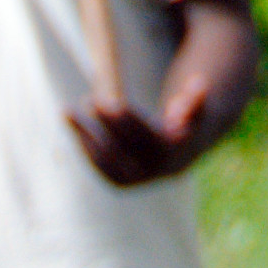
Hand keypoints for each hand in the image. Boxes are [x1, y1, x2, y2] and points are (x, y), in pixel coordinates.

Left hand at [64, 93, 210, 186]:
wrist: (182, 154)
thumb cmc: (187, 122)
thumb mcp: (197, 110)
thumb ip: (196, 99)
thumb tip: (200, 85)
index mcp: (171, 155)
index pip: (142, 138)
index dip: (123, 120)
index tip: (106, 101)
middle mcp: (153, 173)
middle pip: (122, 151)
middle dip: (103, 125)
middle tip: (88, 100)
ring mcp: (137, 180)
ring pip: (106, 162)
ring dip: (83, 136)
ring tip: (66, 112)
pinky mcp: (122, 183)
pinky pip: (100, 167)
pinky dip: (85, 146)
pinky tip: (73, 126)